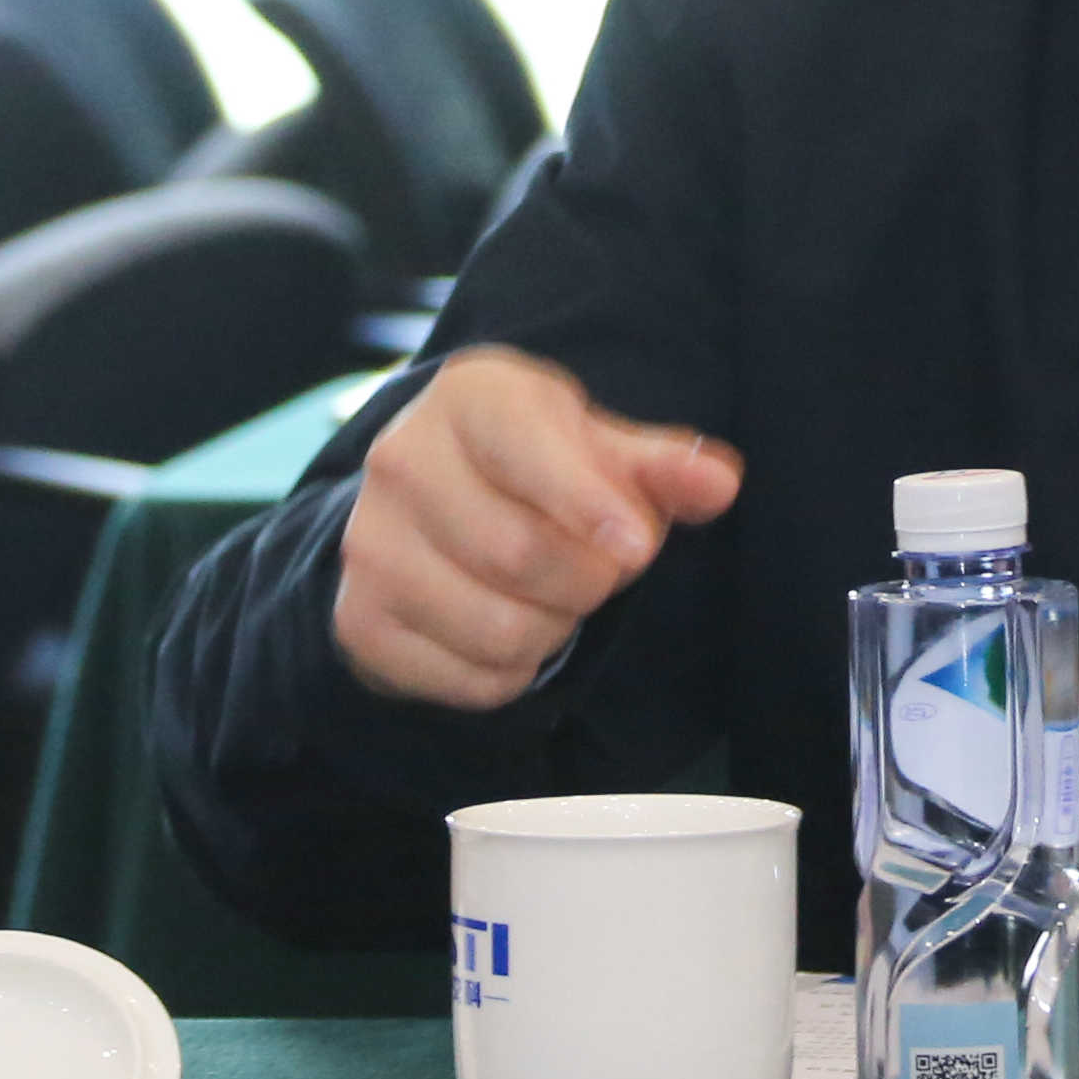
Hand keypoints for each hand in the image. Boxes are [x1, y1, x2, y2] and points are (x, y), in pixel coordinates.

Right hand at [330, 347, 741, 708]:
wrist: (433, 500)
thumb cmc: (538, 463)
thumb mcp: (599, 446)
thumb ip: (662, 466)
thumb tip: (718, 483)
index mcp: (470, 398)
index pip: (531, 453)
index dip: (593, 507)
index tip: (637, 544)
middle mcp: (402, 460)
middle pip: (523, 557)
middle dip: (590, 579)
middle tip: (602, 566)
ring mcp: (370, 544)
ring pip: (499, 630)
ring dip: (555, 629)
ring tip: (554, 595)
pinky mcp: (360, 620)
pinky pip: (470, 680)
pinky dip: (513, 672)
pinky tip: (511, 625)